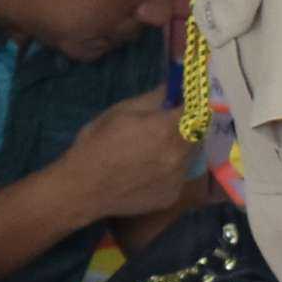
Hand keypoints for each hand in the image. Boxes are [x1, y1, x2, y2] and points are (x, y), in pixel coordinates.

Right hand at [64, 90, 195, 221]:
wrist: (82, 189)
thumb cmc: (96, 145)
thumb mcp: (120, 112)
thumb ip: (153, 98)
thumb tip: (175, 85)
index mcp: (167, 129)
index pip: (199, 110)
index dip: (194, 104)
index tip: (185, 102)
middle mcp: (179, 154)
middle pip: (198, 133)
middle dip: (187, 126)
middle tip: (165, 126)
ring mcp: (177, 178)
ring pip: (190, 155)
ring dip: (179, 148)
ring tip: (151, 151)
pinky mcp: (171, 196)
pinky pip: (178, 176)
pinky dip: (169, 170)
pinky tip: (146, 172)